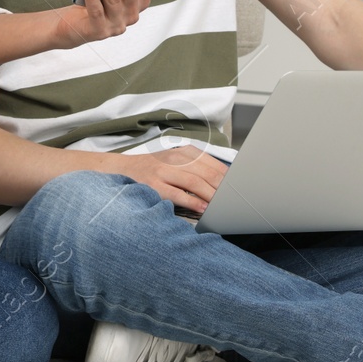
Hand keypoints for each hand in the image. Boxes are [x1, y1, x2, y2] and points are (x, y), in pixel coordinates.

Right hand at [109, 145, 229, 211]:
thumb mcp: (177, 162)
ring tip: (221, 207)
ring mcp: (163, 170)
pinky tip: (202, 209)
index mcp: (185, 152)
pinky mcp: (153, 184)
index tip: (239, 191)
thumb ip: (198, 170)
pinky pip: (177, 193)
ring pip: (194, 182)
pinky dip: (192, 202)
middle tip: (234, 201)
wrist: (123, 170)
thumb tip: (225, 183)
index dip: (228, 179)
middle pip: (207, 173)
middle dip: (223, 189)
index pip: (213, 165)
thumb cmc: (155, 170)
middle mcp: (175, 158)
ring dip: (210, 196)